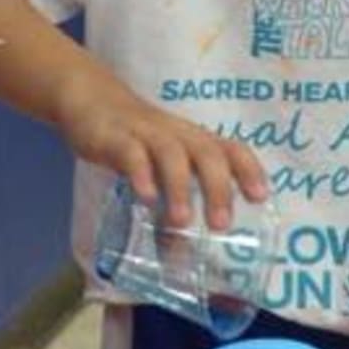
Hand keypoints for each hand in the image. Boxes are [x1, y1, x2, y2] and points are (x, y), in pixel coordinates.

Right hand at [55, 74, 266, 229]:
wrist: (89, 98)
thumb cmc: (135, 140)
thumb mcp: (159, 163)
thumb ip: (171, 199)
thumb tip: (179, 251)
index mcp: (194, 140)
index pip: (230, 148)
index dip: (248, 169)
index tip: (260, 198)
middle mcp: (176, 134)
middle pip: (206, 153)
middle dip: (218, 188)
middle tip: (221, 224)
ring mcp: (145, 134)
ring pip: (171, 154)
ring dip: (180, 187)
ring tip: (181, 221)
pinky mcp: (114, 137)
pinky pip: (131, 153)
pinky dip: (140, 174)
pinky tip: (145, 197)